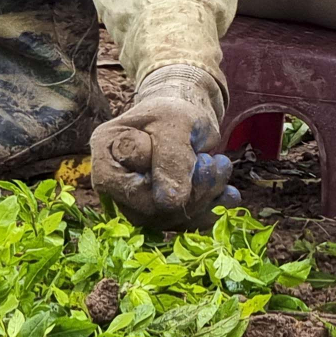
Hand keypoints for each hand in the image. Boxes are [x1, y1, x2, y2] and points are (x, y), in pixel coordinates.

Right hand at [90, 63, 238, 231]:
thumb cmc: (174, 112)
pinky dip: (212, 209)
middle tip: (217, 161)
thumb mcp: (176, 123)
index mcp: (106, 158)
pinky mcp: (158, 214)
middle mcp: (113, 188)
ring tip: (222, 166)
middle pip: (151, 210)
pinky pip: (185, 224)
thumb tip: (171, 203)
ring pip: (171, 219)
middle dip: (194, 188)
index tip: (191, 149)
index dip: (169, 173)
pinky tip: (229, 193)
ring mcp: (134, 204)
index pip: (134, 187)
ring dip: (206, 196)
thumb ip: (171, 158)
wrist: (183, 118)